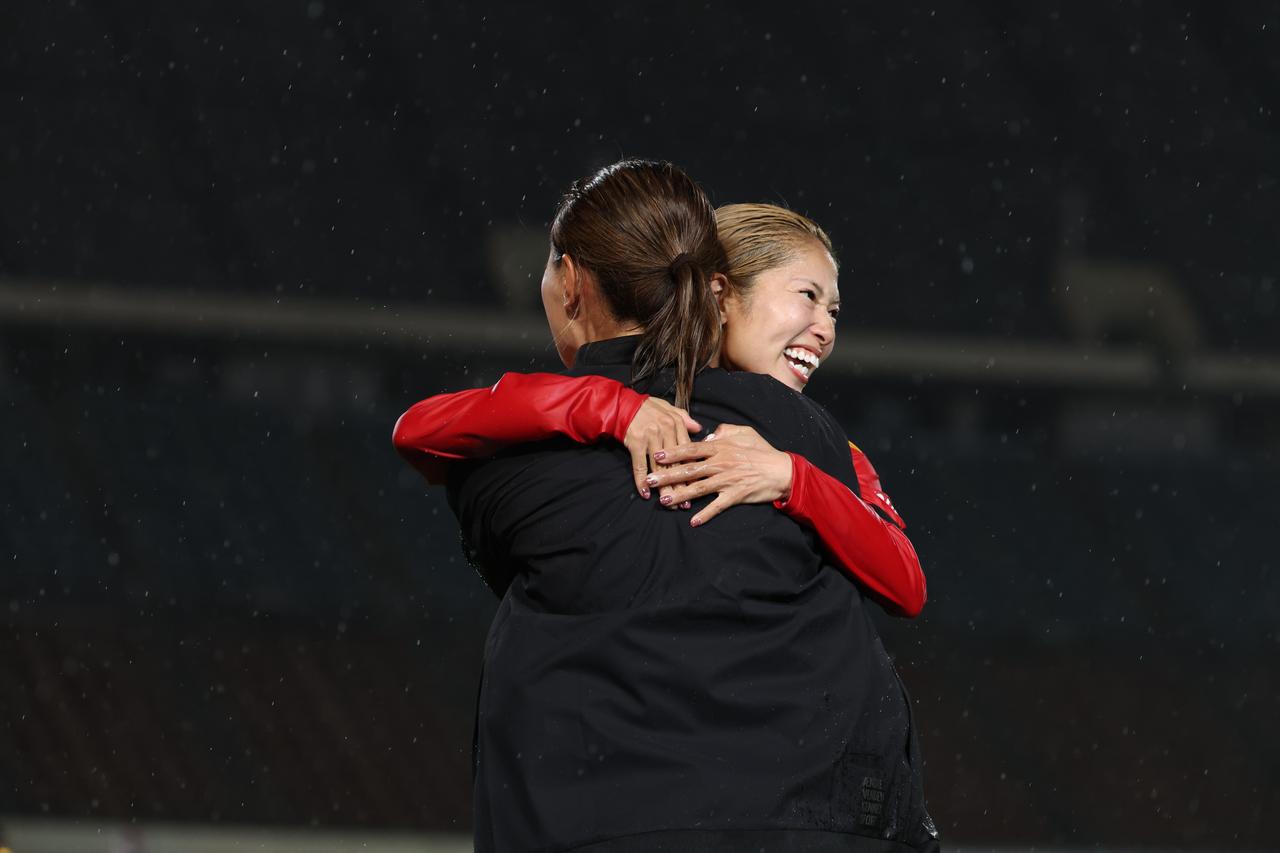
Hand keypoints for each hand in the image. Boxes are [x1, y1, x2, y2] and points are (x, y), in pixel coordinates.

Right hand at [623, 397, 700, 497]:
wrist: (623, 404)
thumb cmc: (646, 407)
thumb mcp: (669, 408)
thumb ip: (684, 419)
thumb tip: (699, 429)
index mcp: (675, 424)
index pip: (687, 451)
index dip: (692, 469)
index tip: (697, 484)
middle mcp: (665, 432)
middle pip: (675, 463)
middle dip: (680, 485)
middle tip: (685, 503)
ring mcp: (650, 438)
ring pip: (659, 467)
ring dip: (664, 487)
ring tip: (669, 502)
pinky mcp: (635, 443)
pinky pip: (639, 466)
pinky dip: (641, 481)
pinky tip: (645, 493)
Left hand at [644, 423, 793, 526]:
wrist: (781, 470)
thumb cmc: (762, 450)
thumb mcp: (744, 432)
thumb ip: (724, 430)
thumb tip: (708, 434)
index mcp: (720, 447)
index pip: (691, 449)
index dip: (673, 452)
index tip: (657, 456)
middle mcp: (720, 463)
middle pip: (689, 470)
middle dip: (667, 475)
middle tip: (650, 480)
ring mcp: (727, 480)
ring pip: (698, 488)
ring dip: (680, 495)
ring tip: (664, 500)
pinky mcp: (736, 496)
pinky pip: (717, 506)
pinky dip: (706, 514)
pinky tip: (693, 521)